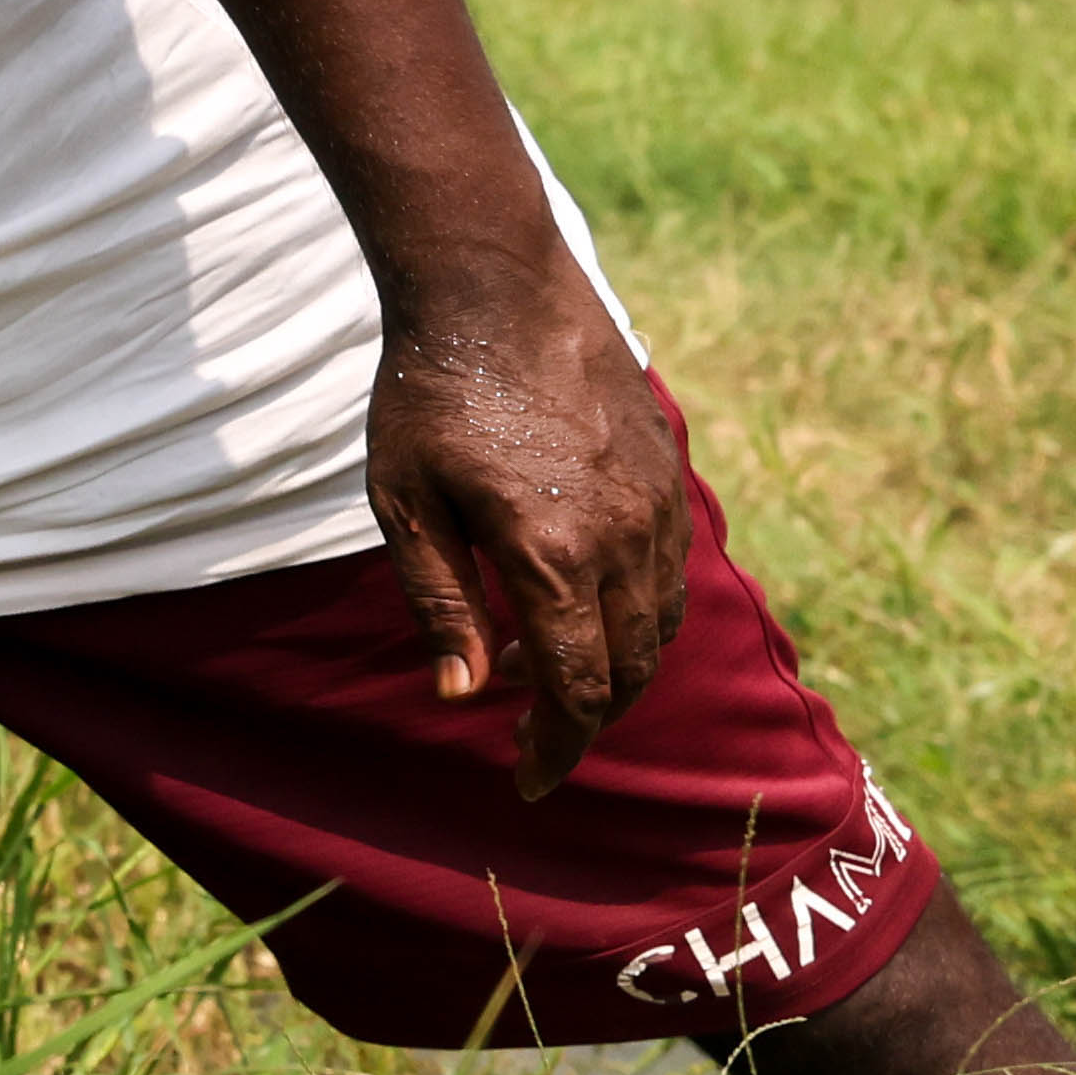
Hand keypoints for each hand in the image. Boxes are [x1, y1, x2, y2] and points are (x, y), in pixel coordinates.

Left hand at [364, 272, 689, 794]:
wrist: (496, 288)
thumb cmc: (430, 395)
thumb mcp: (404, 505)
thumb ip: (439, 604)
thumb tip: (465, 695)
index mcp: (553, 555)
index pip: (576, 690)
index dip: (555, 750)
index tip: (527, 785)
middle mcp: (624, 538)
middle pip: (627, 671)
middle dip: (584, 721)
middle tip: (532, 737)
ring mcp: (658, 505)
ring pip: (658, 627)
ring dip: (612, 669)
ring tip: (546, 669)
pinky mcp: (671, 475)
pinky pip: (671, 574)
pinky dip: (637, 615)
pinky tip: (582, 606)